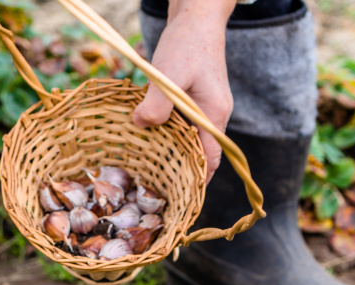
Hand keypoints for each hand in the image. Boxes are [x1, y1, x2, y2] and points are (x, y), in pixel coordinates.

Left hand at [133, 0, 235, 180]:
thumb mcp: (168, 73)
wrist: (195, 17)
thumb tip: (140, 126)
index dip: (197, 181)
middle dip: (182, 172)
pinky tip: (147, 136)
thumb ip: (156, 104)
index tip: (178, 198)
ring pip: (190, 140)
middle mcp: (213, 115)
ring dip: (172, 152)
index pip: (211, 159)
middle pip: (201, 154)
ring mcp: (204, 107)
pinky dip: (167, 134)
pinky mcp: (193, 99)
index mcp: (214, 115)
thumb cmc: (186, 43)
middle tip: (155, 189)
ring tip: (147, 168)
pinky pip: (182, 125)